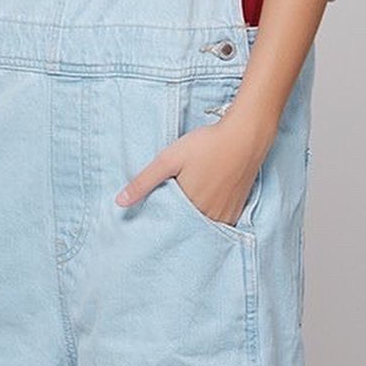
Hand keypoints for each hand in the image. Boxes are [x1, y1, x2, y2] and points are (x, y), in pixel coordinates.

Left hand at [114, 114, 272, 226]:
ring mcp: (226, 216)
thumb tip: (119, 202)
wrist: (245, 136)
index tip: (148, 219)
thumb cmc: (206, 145)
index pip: (168, 226)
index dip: (158, 221)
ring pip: (203, 227)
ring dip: (193, 222)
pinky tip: (204, 204)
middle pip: (186, 228)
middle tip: (166, 212)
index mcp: (189, 209)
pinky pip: (219, 223)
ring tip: (184, 208)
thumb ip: (144, 181)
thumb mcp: (169, 159)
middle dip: (175, 224)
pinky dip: (209, 219)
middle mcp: (209, 218)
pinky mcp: (237, 210)